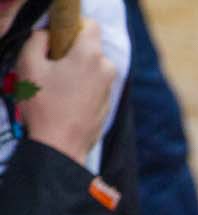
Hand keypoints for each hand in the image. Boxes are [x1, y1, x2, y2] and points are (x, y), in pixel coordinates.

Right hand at [15, 20, 118, 167]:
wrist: (60, 146)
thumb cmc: (44, 105)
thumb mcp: (28, 65)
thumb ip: (37, 40)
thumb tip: (46, 35)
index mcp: (90, 55)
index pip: (91, 25)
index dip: (73, 27)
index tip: (58, 39)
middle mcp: (106, 70)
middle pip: (91, 48)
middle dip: (72, 53)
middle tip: (51, 67)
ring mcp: (109, 89)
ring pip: (92, 69)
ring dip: (76, 71)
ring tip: (57, 87)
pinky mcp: (107, 105)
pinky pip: (93, 86)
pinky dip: (82, 88)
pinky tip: (66, 100)